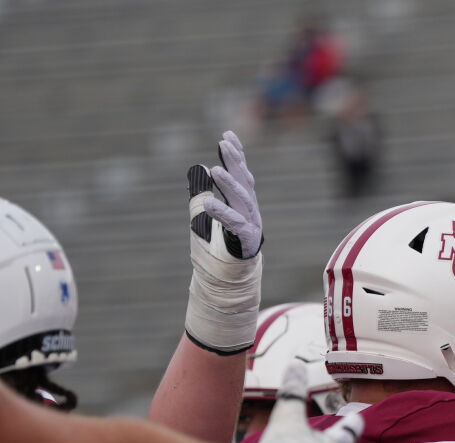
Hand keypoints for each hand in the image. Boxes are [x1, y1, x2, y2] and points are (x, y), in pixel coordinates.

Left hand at [184, 131, 262, 353]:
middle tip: (224, 143)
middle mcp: (250, 215)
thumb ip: (200, 193)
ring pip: (243, 202)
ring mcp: (251, 229)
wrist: (229, 288)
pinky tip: (208, 203)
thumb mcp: (202, 218)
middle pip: (245, 184)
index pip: (241, 176)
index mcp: (242, 207)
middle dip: (236, 163)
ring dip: (230, 185)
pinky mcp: (247, 245)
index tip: (228, 135)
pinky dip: (222, 214)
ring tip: (215, 168)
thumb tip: (196, 167)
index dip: (236, 156)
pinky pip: (235, 226)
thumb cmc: (216, 255)